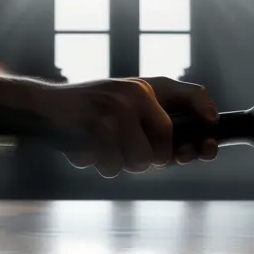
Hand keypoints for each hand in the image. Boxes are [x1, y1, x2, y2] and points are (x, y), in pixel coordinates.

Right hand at [38, 76, 217, 177]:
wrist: (45, 106)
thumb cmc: (95, 112)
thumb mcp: (134, 103)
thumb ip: (170, 114)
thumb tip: (206, 129)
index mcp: (148, 87)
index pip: (186, 105)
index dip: (197, 131)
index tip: (208, 144)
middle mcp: (136, 93)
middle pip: (163, 150)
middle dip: (147, 161)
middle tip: (125, 151)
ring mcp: (116, 107)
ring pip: (140, 161)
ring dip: (121, 165)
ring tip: (105, 149)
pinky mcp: (96, 123)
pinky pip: (113, 165)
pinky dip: (101, 166)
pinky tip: (90, 151)